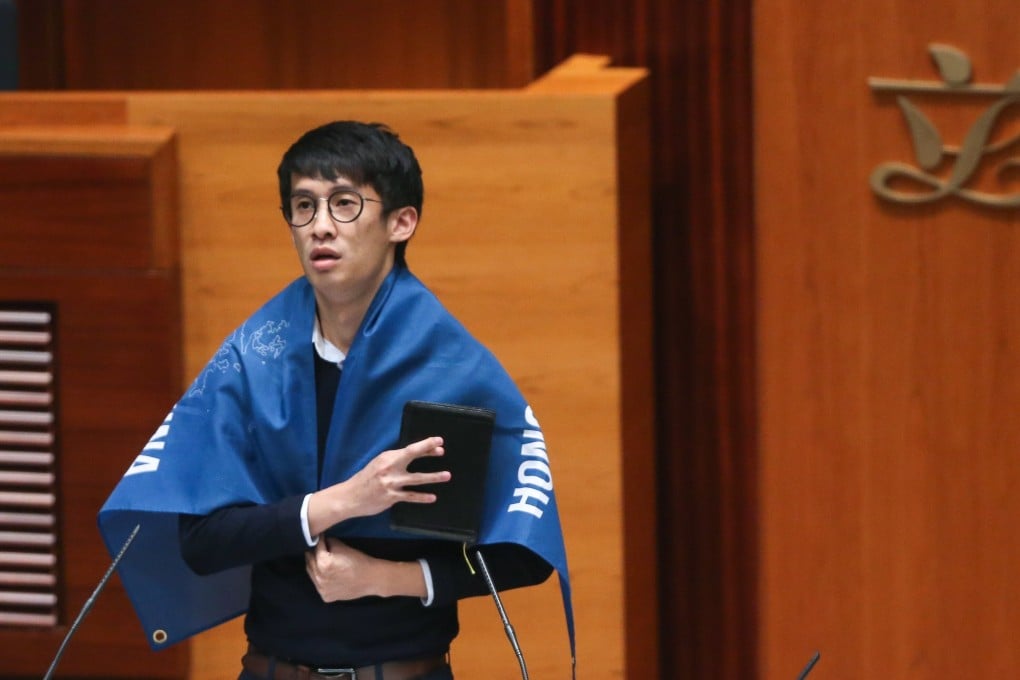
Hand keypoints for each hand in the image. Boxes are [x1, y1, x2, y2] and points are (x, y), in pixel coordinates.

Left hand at [305, 536, 426, 601]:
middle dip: (313, 553)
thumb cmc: (359, 560)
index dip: (319, 540)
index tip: (319, 535)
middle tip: (316, 547)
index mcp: (323, 563)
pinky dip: (320, 578)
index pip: (316, 548)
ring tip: (319, 559)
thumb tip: (321, 539)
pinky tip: (325, 573)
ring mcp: (322, 589)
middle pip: (310, 561)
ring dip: (314, 565)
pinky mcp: (326, 597)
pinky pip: (318, 585)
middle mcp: (319, 578)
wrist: (372, 579)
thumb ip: (329, 542)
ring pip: (311, 574)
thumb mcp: (343, 547)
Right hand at [307, 437, 449, 533]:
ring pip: (416, 479)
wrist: (350, 497)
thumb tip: (414, 456)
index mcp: (387, 457)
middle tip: (442, 451)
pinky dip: (422, 497)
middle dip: (428, 452)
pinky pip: (410, 496)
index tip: (438, 441)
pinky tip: (432, 497)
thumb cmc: (365, 480)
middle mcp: (389, 468)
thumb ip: (395, 461)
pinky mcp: (391, 497)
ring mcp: (391, 483)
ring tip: (446, 475)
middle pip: (412, 456)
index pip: (409, 448)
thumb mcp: (378, 464)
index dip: (425, 444)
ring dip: (433, 477)